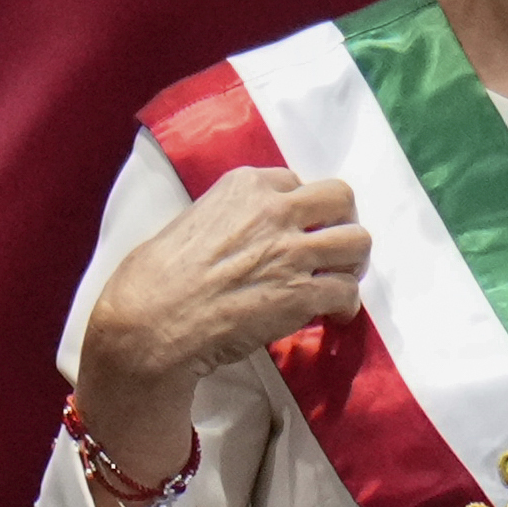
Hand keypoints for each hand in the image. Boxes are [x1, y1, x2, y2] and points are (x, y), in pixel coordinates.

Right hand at [74, 168, 368, 490]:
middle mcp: (275, 210)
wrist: (149, 324)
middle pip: (341, 198)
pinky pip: (347, 292)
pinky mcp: (301, 294)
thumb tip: (247, 234)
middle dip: (342, 223)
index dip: (300, 210)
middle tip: (332, 248)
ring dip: (351, 263)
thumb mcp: (192, 220)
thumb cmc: (154, 278)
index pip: (296, 183)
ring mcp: (292, 251)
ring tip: (338, 280)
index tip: (296, 230)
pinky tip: (333, 316)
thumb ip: (232, 216)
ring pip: (358, 242)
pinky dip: (346, 306)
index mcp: (246, 186)